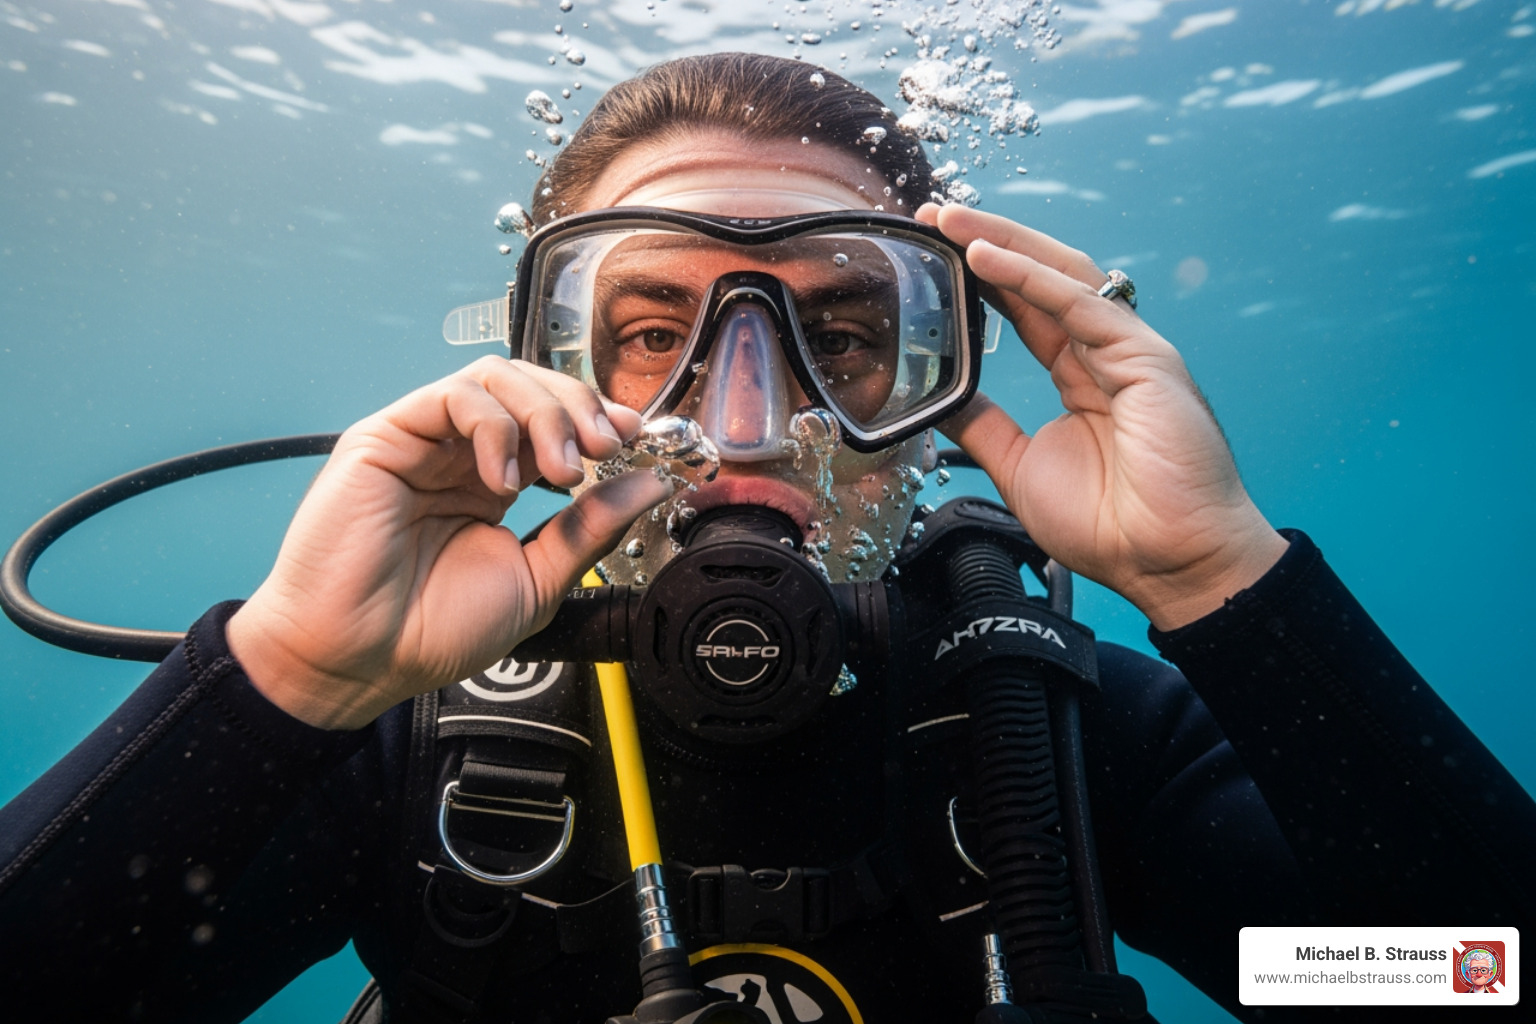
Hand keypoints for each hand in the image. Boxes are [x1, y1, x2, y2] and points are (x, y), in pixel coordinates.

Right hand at [226, 357, 673, 728]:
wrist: (360, 661)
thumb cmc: (431, 631)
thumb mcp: (537, 580)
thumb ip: (590, 529)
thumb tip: (648, 484)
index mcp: (495, 483)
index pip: (554, 422)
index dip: (597, 419)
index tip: (636, 439)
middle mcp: (460, 455)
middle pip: (530, 386)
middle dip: (580, 407)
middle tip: (607, 447)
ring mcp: (424, 442)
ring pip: (495, 378)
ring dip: (545, 412)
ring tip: (563, 469)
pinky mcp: (385, 437)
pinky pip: (451, 396)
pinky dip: (493, 425)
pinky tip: (501, 478)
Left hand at [918, 204, 1287, 629]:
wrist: (1168, 564)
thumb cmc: (1111, 526)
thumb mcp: (1020, 466)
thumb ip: (983, 426)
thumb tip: (941, 401)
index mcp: (1081, 373)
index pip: (1026, 306)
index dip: (983, 274)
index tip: (936, 249)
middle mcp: (1107, 352)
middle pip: (1043, 276)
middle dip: (989, 240)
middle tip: (934, 216)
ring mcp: (1130, 350)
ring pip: (1061, 275)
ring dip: (1003, 242)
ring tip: (950, 221)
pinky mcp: (1146, 358)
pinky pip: (1079, 305)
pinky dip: (1029, 277)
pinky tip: (987, 257)